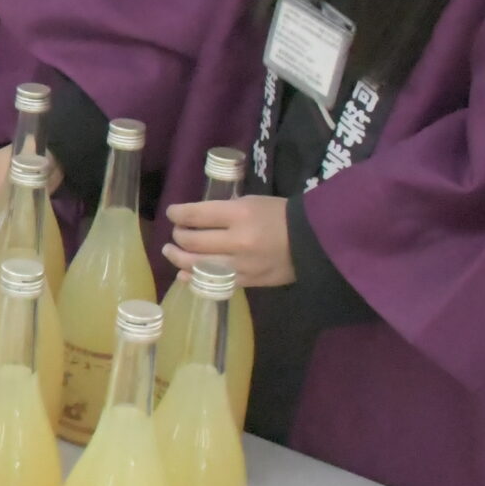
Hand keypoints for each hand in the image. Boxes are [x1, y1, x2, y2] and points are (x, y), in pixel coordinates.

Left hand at [165, 195, 293, 287]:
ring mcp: (242, 265)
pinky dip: (194, 278)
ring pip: (198, 265)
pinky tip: (184, 274)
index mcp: (240, 215)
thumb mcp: (251, 202)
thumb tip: (195, 218)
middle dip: (178, 235)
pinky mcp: (248, 281)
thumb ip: (223, 211)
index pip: (196, 214)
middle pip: (192, 241)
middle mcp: (238, 241)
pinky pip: (214, 283)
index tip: (172, 212)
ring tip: (171, 251)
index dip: (177, 213)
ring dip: (178, 258)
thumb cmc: (281, 215)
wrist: (314, 241)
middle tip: (176, 232)